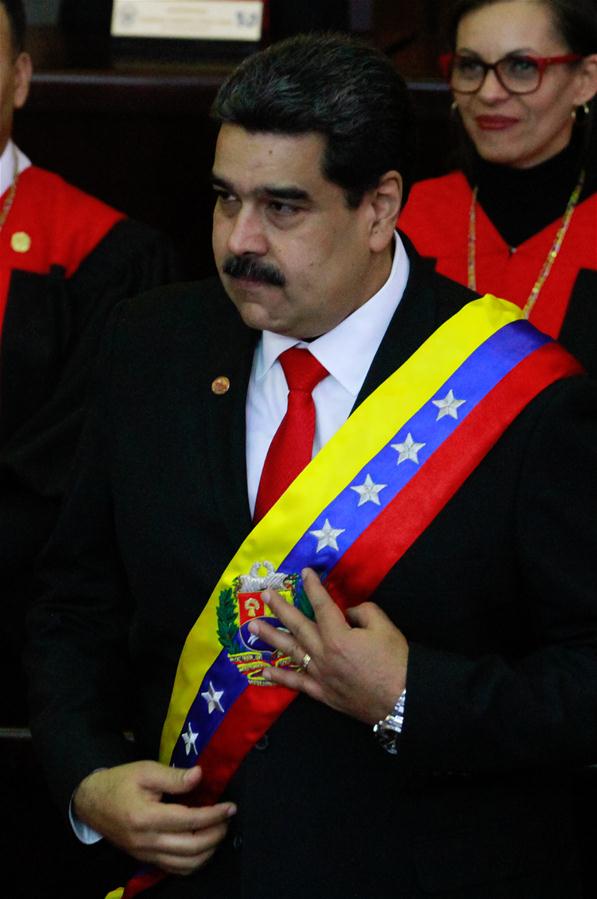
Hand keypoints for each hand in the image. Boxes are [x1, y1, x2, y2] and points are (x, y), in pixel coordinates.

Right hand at [73, 761, 235, 874]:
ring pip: (186, 864)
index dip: (214, 815)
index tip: (230, 807)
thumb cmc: (119, 782)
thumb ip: (174, 776)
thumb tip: (200, 776)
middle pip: (191, 847)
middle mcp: (147, 841)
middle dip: (216, 834)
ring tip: (219, 831)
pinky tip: (204, 847)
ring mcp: (146, 854)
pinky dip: (195, 862)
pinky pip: (175, 869)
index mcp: (146, 817)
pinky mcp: (146, 858)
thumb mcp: (145, 770)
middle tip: (228, 819)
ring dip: (209, 851)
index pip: (189, 821)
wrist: (91, 803)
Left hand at [248, 567, 407, 723]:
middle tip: (266, 595)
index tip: (305, 572)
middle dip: (281, 608)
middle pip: (298, 626)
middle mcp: (323, 654)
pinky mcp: (322, 693)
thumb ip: (362, 612)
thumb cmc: (395, 662)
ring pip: (291, 652)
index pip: (321, 604)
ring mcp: (320, 675)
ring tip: (252, 628)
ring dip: (271, 638)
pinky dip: (280, 677)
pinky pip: (297, 683)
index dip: (312, 586)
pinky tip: (265, 671)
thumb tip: (346, 614)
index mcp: (337, 635)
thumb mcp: (384, 626)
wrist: (403, 701)